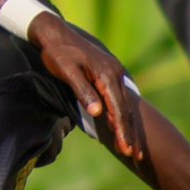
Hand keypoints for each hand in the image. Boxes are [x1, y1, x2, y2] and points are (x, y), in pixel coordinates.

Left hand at [28, 13, 144, 159]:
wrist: (55, 33)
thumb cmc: (58, 53)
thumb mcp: (67, 72)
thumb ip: (83, 92)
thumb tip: (98, 112)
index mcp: (107, 75)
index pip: (118, 109)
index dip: (122, 130)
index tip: (126, 149)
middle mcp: (115, 75)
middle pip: (125, 110)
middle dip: (130, 133)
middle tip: (134, 156)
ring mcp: (114, 74)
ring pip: (124, 106)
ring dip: (128, 127)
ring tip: (132, 148)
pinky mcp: (108, 76)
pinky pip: (118, 100)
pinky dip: (121, 116)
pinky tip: (121, 128)